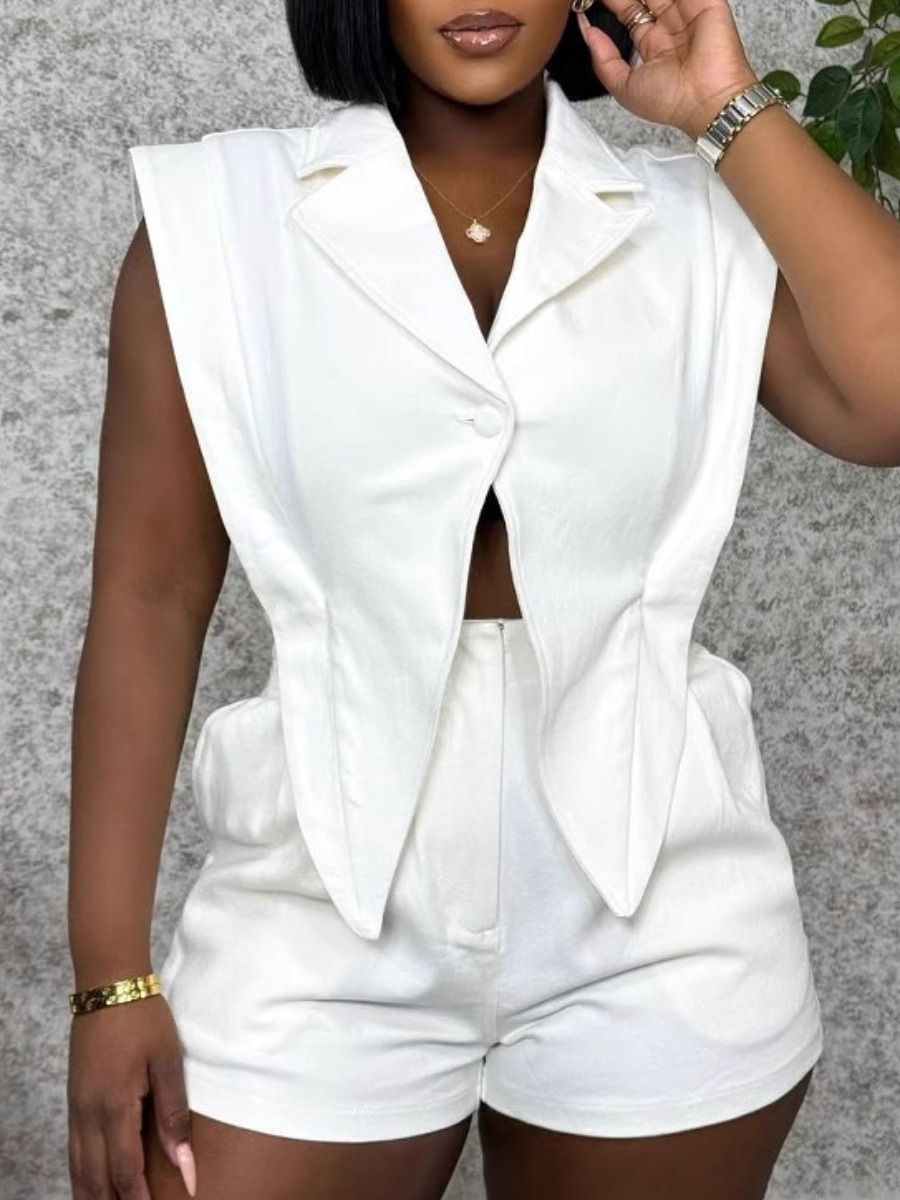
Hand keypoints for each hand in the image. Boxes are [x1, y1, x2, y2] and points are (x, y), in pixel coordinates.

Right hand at [68, 995, 196, 1197]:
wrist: (108, 985)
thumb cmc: (143, 1018)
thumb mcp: (166, 1061)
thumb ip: (173, 1114)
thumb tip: (184, 1163)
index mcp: (115, 1107)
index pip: (125, 1171)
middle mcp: (89, 1114)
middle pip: (96, 1179)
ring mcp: (77, 1108)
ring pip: (79, 1169)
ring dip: (93, 1195)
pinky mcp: (75, 1099)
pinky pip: (74, 1150)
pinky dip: (81, 1174)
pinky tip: (91, 1183)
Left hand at [576, 0, 760, 140]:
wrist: (706, 100)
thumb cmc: (670, 101)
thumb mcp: (623, 86)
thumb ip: (602, 58)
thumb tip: (587, 31)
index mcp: (651, 43)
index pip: (627, 11)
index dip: (610, 2)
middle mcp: (669, 25)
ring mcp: (687, 10)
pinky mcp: (706, 1)